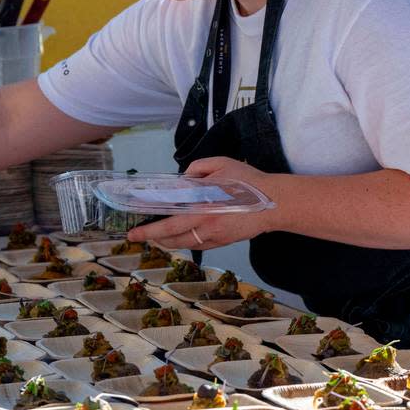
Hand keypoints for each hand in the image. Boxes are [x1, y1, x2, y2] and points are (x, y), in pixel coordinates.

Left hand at [126, 157, 278, 249]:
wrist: (276, 202)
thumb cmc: (249, 182)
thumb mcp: (222, 164)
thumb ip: (198, 169)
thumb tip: (184, 179)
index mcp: (203, 208)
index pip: (169, 222)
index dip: (149, 229)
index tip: (133, 231)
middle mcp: (206, 226)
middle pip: (172, 237)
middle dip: (151, 237)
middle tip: (136, 237)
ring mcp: (215, 236)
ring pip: (184, 243)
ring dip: (167, 241)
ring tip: (156, 235)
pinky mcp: (224, 241)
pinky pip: (198, 244)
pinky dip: (185, 241)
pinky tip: (181, 235)